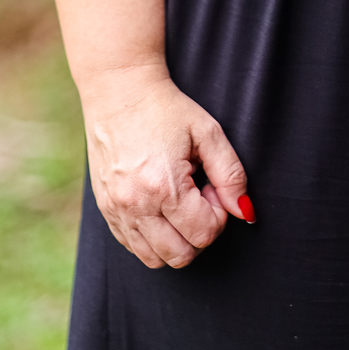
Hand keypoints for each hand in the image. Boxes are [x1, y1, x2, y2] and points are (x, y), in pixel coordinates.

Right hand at [78, 63, 252, 269]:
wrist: (119, 90)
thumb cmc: (166, 108)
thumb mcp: (208, 132)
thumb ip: (231, 175)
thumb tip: (243, 212)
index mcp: (163, 187)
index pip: (204, 234)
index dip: (218, 213)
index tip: (211, 185)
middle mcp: (135, 206)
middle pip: (181, 255)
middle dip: (199, 232)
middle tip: (198, 195)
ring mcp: (116, 211)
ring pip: (155, 259)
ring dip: (176, 239)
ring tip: (179, 201)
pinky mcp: (105, 210)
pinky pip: (133, 247)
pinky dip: (153, 238)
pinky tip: (160, 206)